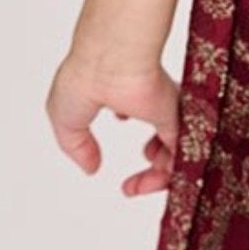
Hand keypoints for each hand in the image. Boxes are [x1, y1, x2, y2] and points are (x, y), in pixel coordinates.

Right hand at [45, 45, 180, 197]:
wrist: (105, 62)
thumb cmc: (82, 77)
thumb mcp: (66, 119)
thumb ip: (78, 145)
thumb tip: (92, 167)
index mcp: (124, 92)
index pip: (142, 122)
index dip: (136, 149)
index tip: (126, 176)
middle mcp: (148, 99)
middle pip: (163, 142)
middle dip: (152, 171)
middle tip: (133, 187)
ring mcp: (163, 105)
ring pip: (175, 147)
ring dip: (160, 174)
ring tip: (143, 184)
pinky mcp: (174, 112)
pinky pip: (182, 147)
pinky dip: (173, 169)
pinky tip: (157, 178)